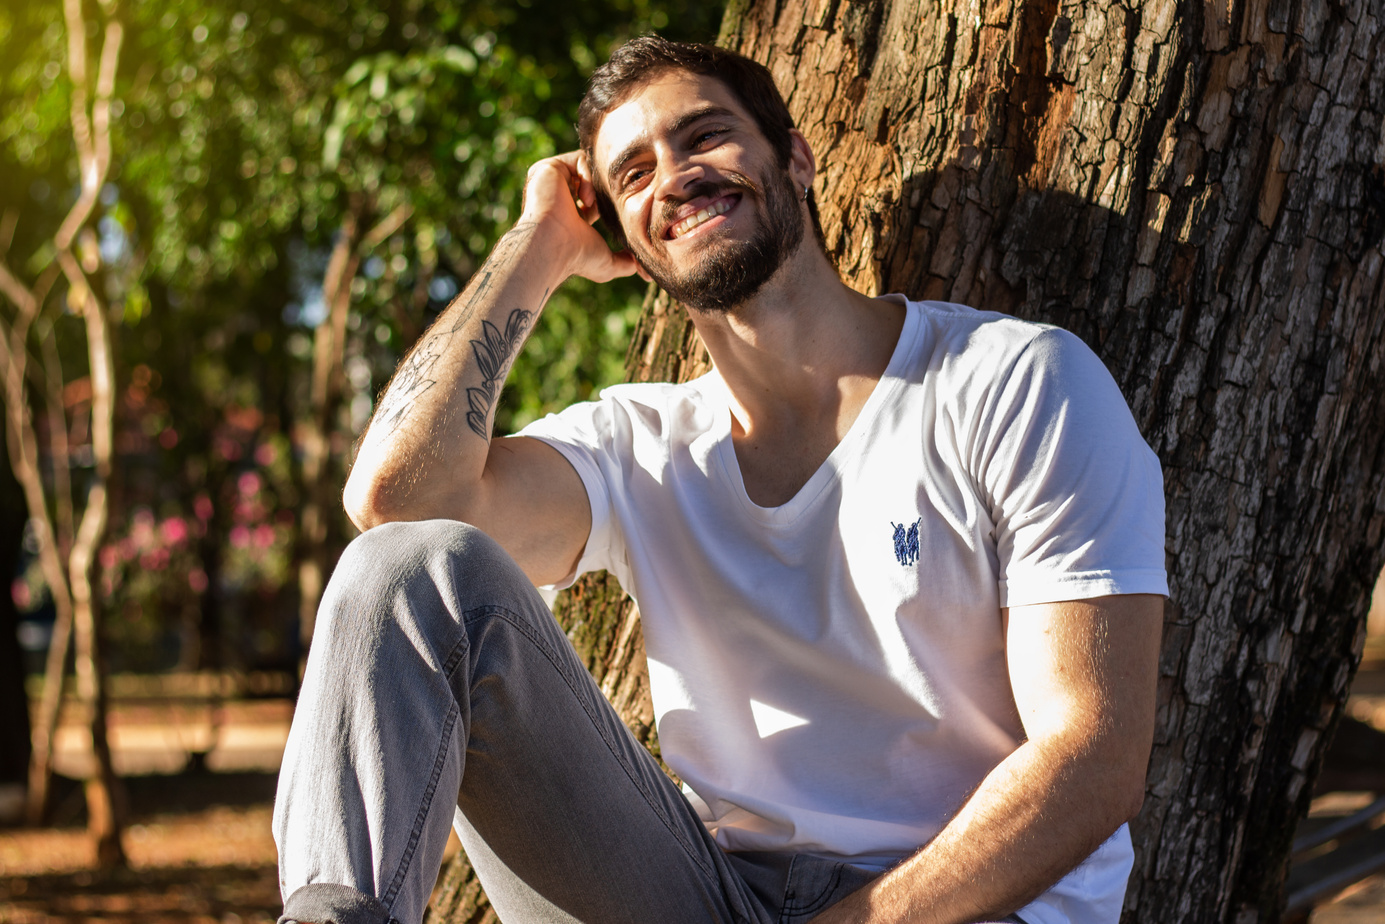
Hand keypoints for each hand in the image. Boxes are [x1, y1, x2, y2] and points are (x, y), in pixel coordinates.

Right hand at [520, 151, 646, 283]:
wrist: (552, 246)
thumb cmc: (576, 258)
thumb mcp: (606, 263)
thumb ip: (624, 263)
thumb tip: (642, 269)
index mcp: (570, 214)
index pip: (595, 198)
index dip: (610, 203)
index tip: (622, 211)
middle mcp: (558, 195)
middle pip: (592, 180)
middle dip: (607, 188)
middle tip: (617, 200)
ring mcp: (552, 180)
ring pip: (588, 168)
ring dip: (597, 186)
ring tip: (594, 206)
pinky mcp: (548, 168)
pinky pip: (580, 160)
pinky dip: (588, 177)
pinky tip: (586, 199)